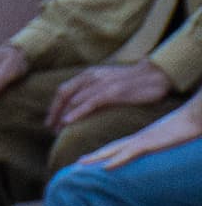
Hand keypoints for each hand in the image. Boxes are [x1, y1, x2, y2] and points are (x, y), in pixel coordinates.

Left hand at [46, 59, 176, 132]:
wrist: (155, 75)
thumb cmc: (133, 81)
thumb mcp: (107, 82)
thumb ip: (93, 90)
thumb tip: (79, 106)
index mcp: (89, 74)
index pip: (63, 90)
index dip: (54, 106)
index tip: (50, 121)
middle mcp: (92, 77)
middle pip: (64, 96)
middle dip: (54, 113)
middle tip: (50, 129)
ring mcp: (102, 84)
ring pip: (74, 100)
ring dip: (63, 117)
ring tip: (58, 131)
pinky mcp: (112, 92)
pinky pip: (90, 103)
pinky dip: (77, 112)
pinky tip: (68, 122)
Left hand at [88, 91, 201, 171]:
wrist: (196, 115)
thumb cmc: (189, 126)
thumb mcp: (172, 137)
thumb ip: (162, 144)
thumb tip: (160, 149)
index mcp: (144, 137)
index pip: (119, 145)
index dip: (104, 152)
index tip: (91, 158)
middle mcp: (140, 138)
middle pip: (112, 147)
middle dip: (95, 156)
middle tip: (77, 163)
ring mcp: (144, 139)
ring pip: (115, 149)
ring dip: (98, 157)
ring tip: (81, 164)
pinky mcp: (152, 143)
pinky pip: (131, 153)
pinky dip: (117, 160)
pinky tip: (105, 167)